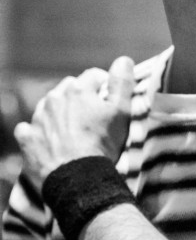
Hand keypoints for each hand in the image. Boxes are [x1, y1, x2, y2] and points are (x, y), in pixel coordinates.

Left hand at [14, 56, 134, 189]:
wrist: (77, 179)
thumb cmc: (102, 145)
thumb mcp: (121, 112)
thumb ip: (122, 83)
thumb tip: (123, 60)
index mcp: (78, 90)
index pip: (93, 76)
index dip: (104, 86)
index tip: (110, 101)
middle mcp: (55, 99)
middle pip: (69, 89)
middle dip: (80, 98)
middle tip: (92, 118)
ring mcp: (38, 119)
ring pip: (49, 106)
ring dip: (59, 113)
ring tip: (72, 132)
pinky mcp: (27, 138)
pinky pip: (28, 128)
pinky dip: (37, 132)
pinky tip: (48, 141)